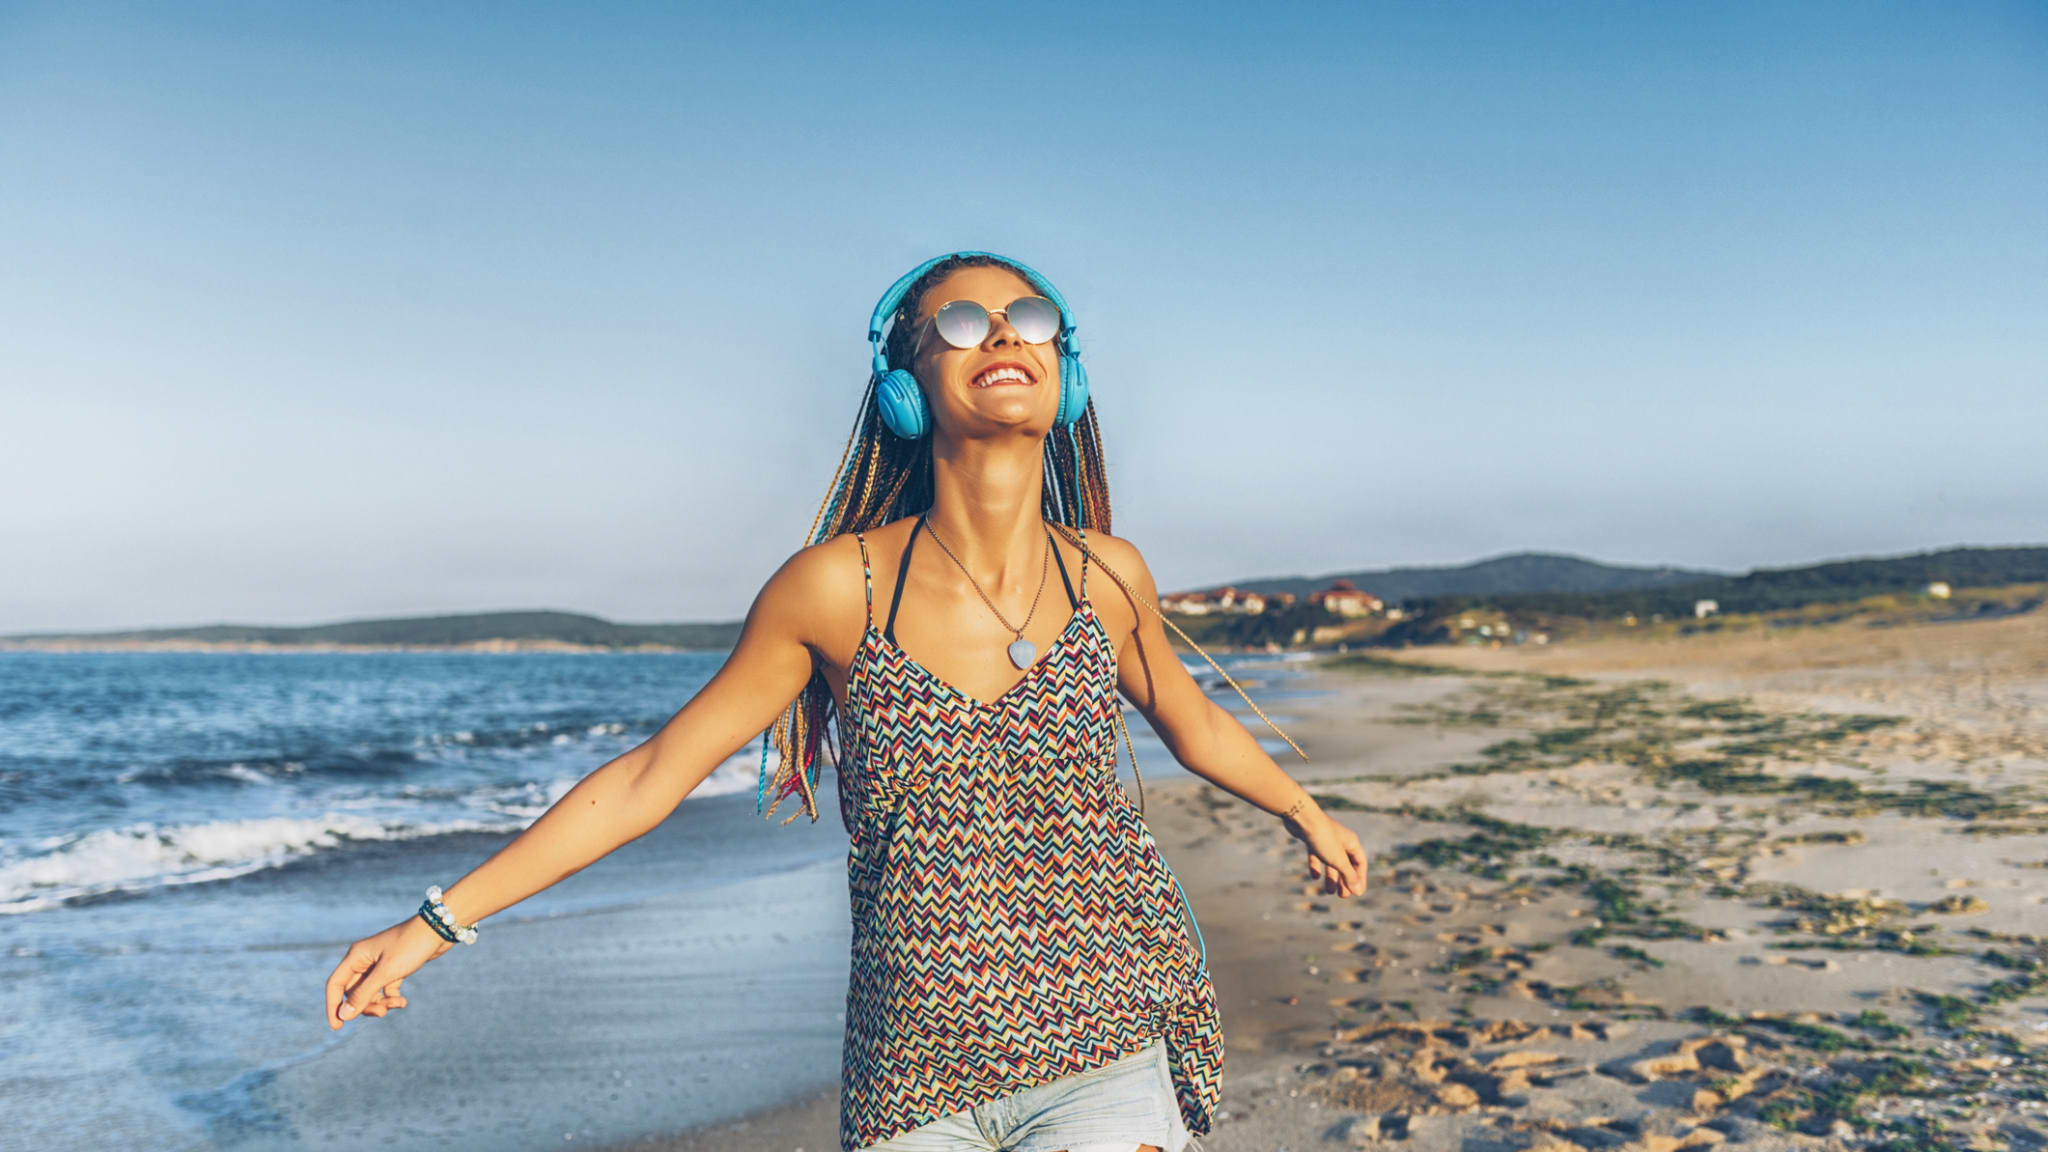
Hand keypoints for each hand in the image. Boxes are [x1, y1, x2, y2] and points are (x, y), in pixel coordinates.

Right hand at [325, 915, 454, 1028]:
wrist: (439, 929)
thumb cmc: (411, 946)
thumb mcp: (387, 972)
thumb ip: (364, 994)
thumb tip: (343, 1015)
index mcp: (356, 956)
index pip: (335, 985)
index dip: (333, 1006)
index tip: (337, 1027)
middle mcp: (364, 960)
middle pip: (353, 992)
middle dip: (365, 1005)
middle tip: (382, 1013)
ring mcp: (379, 964)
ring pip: (370, 993)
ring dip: (381, 1003)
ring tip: (398, 1004)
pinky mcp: (394, 968)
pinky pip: (385, 989)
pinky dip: (392, 997)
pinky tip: (403, 1002)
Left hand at [1285, 805, 1368, 897]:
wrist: (1301, 817)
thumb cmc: (1323, 837)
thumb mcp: (1338, 860)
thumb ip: (1348, 875)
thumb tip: (1358, 891)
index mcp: (1351, 843)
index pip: (1360, 863)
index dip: (1360, 879)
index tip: (1357, 893)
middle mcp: (1341, 840)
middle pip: (1346, 864)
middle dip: (1345, 881)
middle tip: (1343, 896)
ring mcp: (1326, 840)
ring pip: (1331, 862)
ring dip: (1331, 877)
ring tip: (1329, 892)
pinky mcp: (1312, 839)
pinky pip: (1316, 856)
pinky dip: (1316, 866)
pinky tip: (1314, 876)